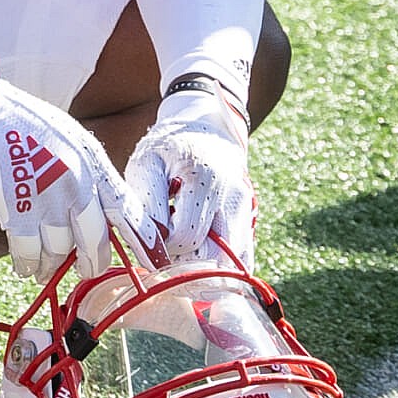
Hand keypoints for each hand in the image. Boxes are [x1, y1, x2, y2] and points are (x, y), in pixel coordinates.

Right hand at [0, 49, 128, 280]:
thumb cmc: (25, 124)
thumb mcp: (72, 139)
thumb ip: (90, 172)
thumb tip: (99, 206)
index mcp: (94, 166)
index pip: (126, 211)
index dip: (142, 239)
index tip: (152, 259)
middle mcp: (76, 187)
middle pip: (94, 240)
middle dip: (92, 262)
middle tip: (88, 271)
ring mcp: (47, 201)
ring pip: (59, 250)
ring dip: (52, 266)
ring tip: (45, 272)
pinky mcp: (16, 212)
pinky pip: (27, 251)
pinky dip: (27, 263)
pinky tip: (25, 268)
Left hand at [124, 88, 254, 267]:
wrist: (206, 129)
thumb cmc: (167, 148)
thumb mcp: (146, 164)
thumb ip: (147, 203)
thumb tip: (151, 244)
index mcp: (205, 180)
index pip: (186, 236)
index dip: (162, 248)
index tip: (148, 239)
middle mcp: (233, 198)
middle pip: (215, 257)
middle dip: (185, 265)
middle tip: (163, 252)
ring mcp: (247, 211)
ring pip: (232, 263)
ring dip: (203, 268)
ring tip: (180, 251)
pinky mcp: (250, 221)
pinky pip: (242, 259)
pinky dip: (221, 268)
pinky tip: (199, 258)